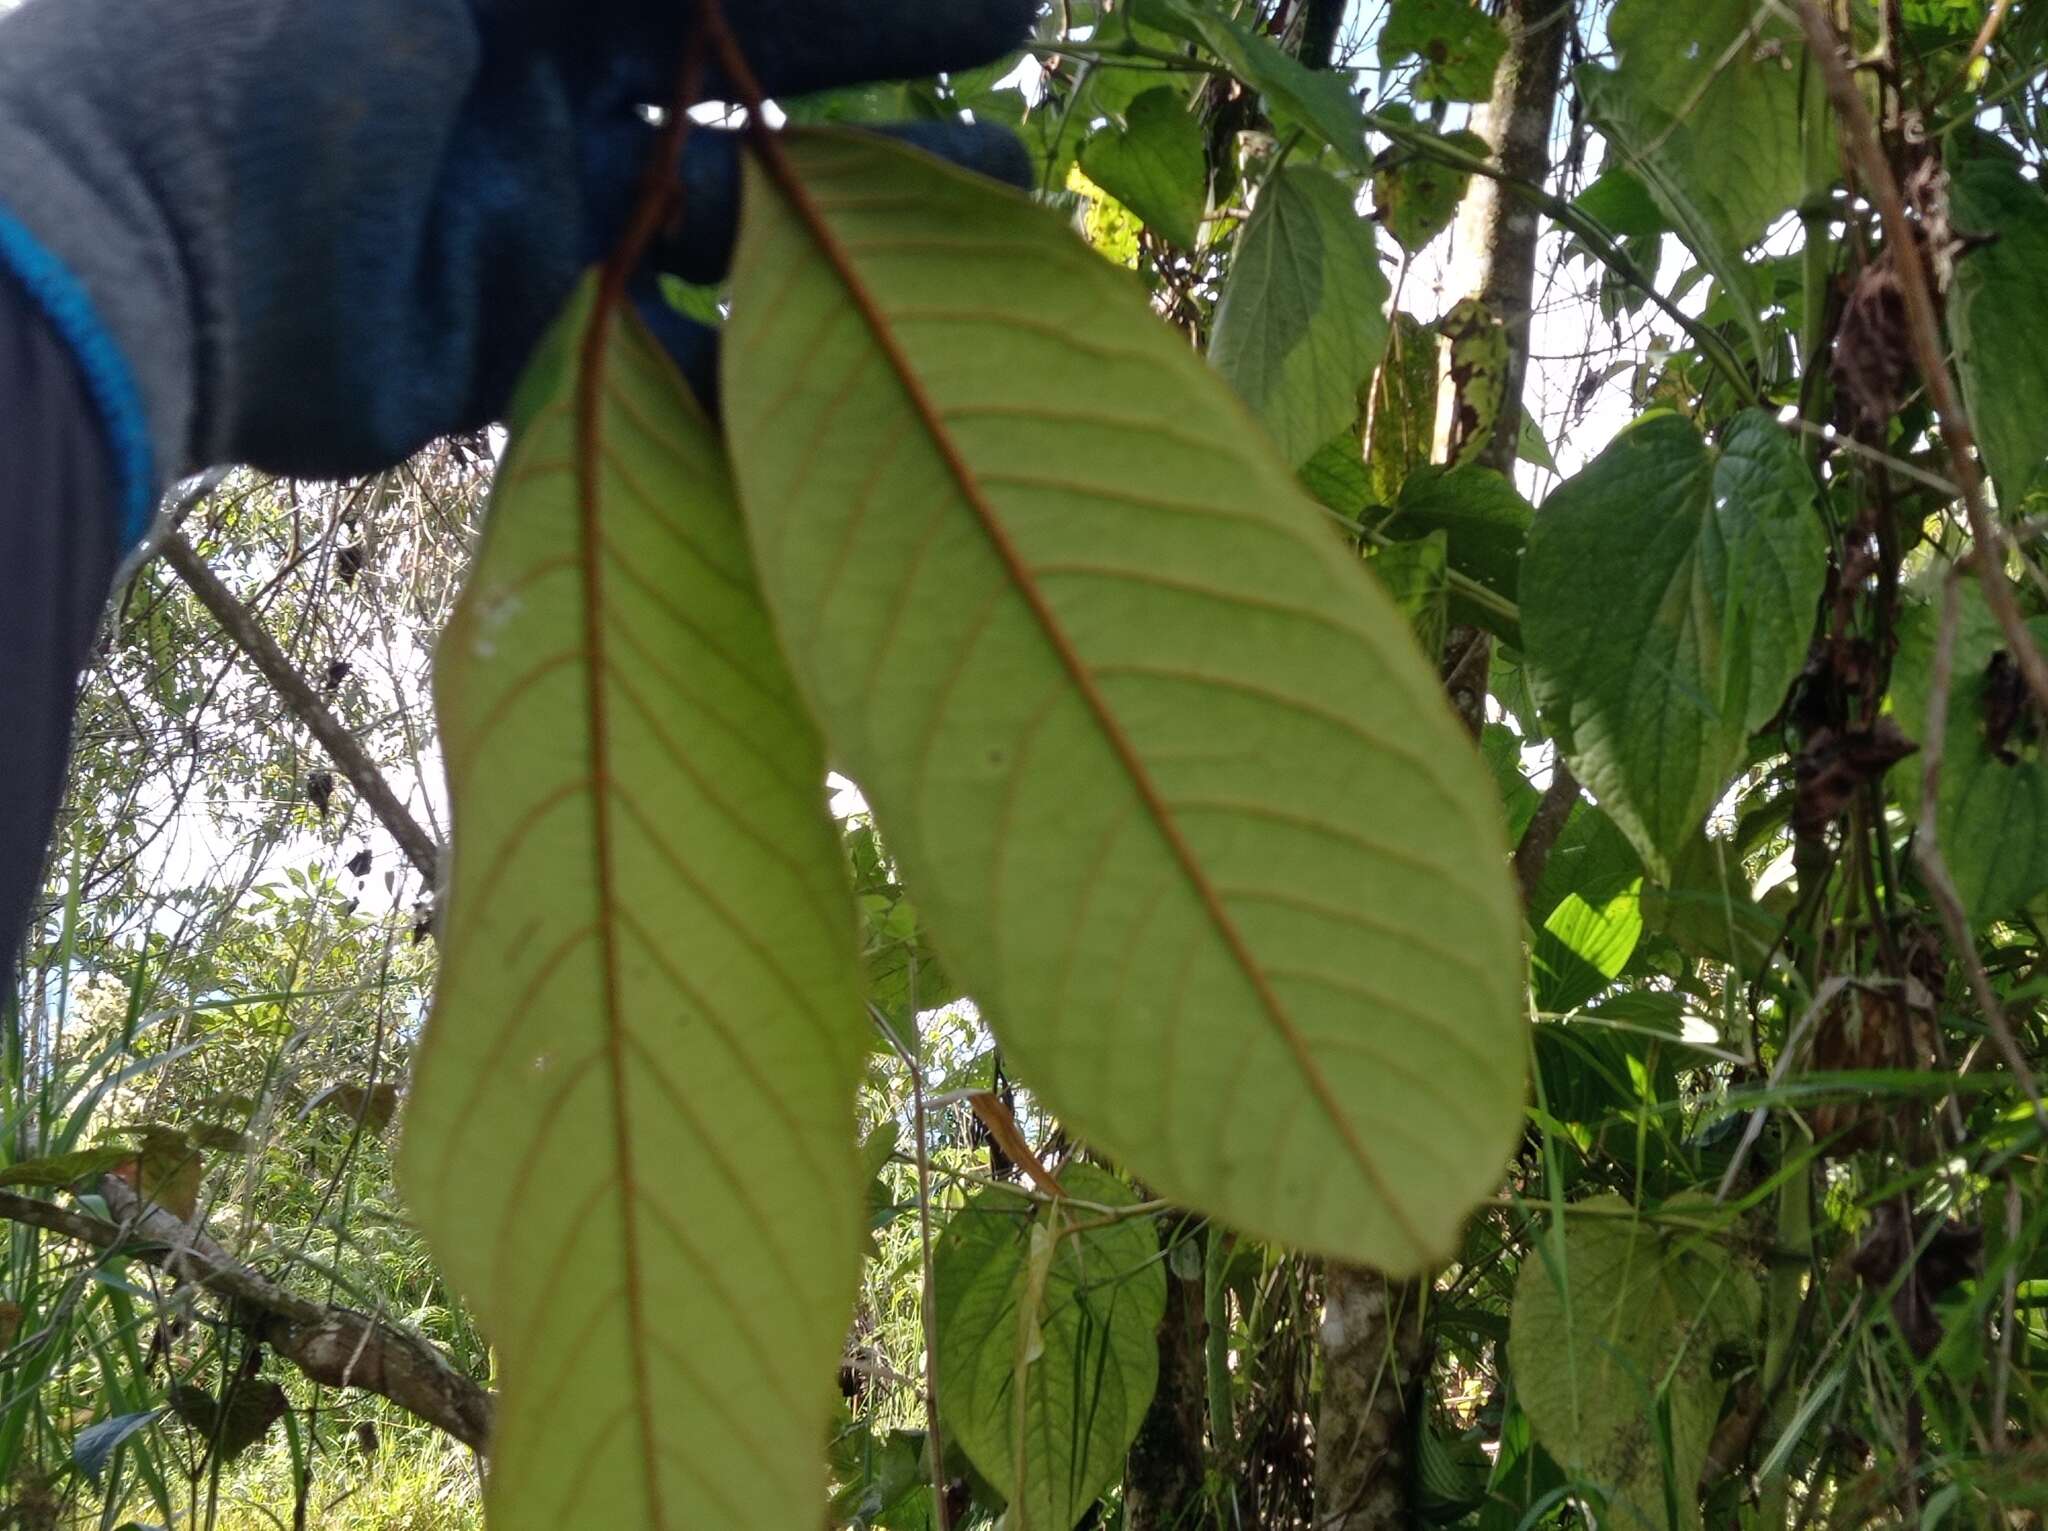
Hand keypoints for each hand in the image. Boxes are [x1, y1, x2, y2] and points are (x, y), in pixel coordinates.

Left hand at [0, 0, 1032, 526]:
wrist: (139, 253)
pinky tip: (841, 387)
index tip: (994, 3)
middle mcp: (529, 77)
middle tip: (1014, 109)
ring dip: (843, 238)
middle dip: (874, 88)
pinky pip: (654, 357)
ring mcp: (524, 213)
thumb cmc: (268, 39)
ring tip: (977, 243)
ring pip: (724, 222)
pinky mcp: (509, 340)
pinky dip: (742, 376)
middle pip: (742, 78)